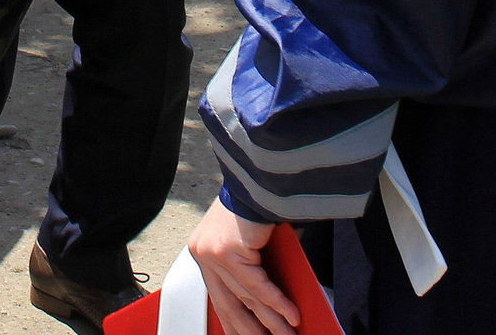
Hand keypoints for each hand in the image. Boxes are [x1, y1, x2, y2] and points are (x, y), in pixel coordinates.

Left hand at [187, 199, 297, 334]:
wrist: (258, 176)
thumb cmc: (256, 200)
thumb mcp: (250, 240)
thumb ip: (256, 267)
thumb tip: (274, 301)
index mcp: (205, 251)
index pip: (218, 296)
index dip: (235, 321)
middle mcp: (204, 254)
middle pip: (231, 303)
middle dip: (254, 328)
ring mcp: (213, 255)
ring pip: (247, 299)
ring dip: (272, 321)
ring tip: (288, 334)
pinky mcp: (228, 252)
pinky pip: (258, 287)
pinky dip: (278, 304)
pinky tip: (291, 316)